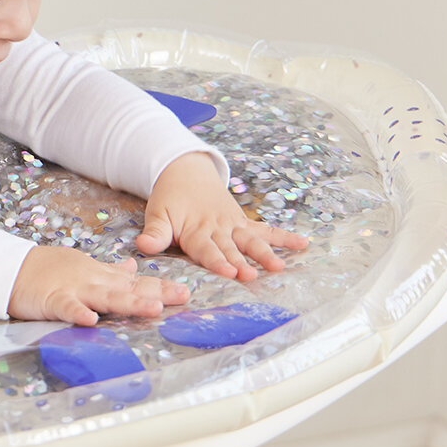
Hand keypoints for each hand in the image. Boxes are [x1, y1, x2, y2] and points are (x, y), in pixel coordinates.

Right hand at [9, 245, 190, 325]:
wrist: (12, 268)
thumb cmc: (48, 270)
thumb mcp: (83, 266)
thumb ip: (109, 271)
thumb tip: (132, 268)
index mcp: (100, 276)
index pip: (135, 282)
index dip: (161, 286)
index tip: (186, 292)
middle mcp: (92, 280)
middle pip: (128, 288)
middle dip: (156, 293)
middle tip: (182, 297)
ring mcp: (73, 289)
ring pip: (105, 296)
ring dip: (128, 302)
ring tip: (152, 308)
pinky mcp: (52, 299)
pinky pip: (66, 307)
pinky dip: (77, 313)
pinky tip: (90, 320)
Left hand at [137, 153, 308, 281]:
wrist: (185, 171)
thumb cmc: (169, 199)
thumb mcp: (157, 214)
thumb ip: (154, 233)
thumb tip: (143, 246)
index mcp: (196, 230)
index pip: (207, 249)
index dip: (218, 260)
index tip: (229, 271)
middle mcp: (218, 229)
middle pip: (232, 248)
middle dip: (243, 262)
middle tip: (253, 275)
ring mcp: (233, 225)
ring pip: (252, 240)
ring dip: (266, 253)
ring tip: (279, 267)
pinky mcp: (243, 222)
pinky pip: (266, 230)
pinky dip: (284, 237)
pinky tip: (303, 245)